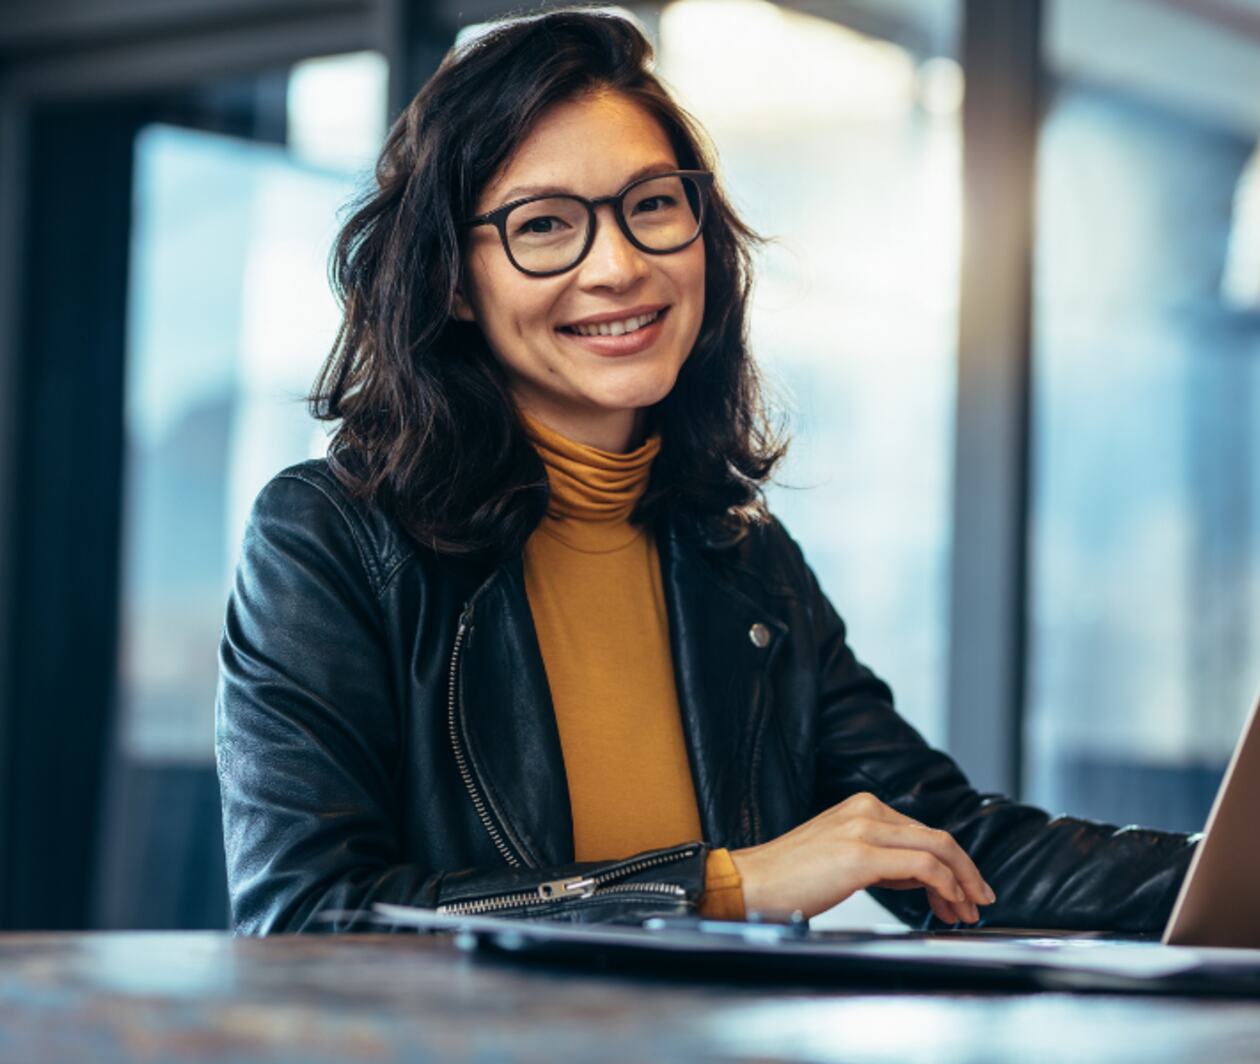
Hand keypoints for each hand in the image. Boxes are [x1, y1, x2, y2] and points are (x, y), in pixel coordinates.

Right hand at [728, 791, 996, 922]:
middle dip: (967, 873)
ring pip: (938, 848)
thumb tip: (918, 878)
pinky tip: (948, 906)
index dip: (953, 863)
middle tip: (979, 902)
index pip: (923, 832)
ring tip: (967, 911)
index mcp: (861, 807)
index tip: (964, 891)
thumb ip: (879, 859)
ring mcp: (864, 829)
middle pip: (938, 837)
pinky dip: (946, 887)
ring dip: (962, 883)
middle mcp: (866, 810)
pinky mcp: (861, 854)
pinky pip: (923, 867)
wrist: (748, 883)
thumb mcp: (840, 857)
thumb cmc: (788, 879)